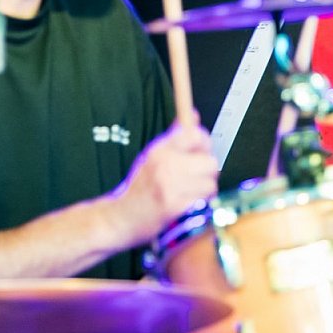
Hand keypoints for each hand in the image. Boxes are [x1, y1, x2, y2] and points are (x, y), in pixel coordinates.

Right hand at [107, 113, 218, 250]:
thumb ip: (175, 137)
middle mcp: (165, 165)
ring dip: (204, 191)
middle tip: (196, 177)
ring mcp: (170, 187)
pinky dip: (200, 205)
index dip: (204, 143)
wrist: (121, 217)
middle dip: (207, 171)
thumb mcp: (152, 156)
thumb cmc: (139, 187)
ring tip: (189, 193)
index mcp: (159, 150)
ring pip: (210, 184)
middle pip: (210, 161)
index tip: (201, 150)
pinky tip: (186, 205)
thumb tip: (194, 115)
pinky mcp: (176, 207)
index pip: (195, 135)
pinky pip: (204, 202)